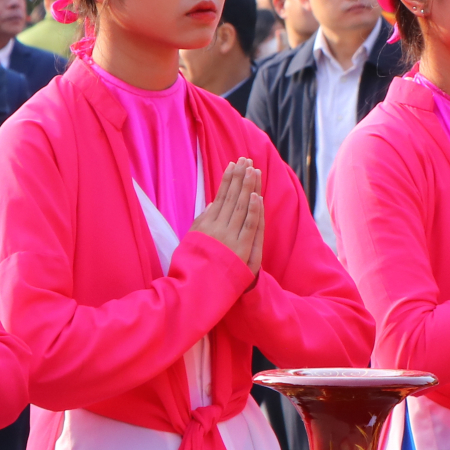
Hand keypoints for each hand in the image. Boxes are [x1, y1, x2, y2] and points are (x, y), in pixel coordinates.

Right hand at [194, 160, 263, 274]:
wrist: (195, 290)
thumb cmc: (192, 266)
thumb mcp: (192, 240)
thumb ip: (202, 221)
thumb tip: (213, 203)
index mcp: (205, 225)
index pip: (220, 196)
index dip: (227, 180)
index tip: (233, 164)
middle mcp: (217, 228)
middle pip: (232, 198)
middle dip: (239, 177)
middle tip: (246, 159)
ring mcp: (230, 239)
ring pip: (242, 208)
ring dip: (248, 188)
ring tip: (253, 170)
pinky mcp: (241, 250)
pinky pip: (250, 226)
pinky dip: (254, 211)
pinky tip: (257, 195)